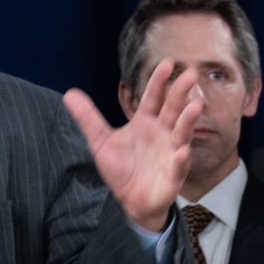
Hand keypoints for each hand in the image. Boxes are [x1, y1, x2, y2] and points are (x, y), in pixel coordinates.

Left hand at [62, 59, 202, 230]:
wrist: (129, 200)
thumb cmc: (121, 168)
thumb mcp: (99, 141)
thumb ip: (87, 117)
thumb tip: (69, 93)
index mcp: (145, 123)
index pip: (153, 98)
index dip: (159, 82)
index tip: (166, 63)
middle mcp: (162, 134)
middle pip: (172, 110)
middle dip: (180, 93)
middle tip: (190, 74)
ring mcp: (171, 152)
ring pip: (182, 133)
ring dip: (188, 120)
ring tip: (195, 105)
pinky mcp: (173, 175)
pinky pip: (178, 166)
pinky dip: (180, 159)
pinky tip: (182, 152)